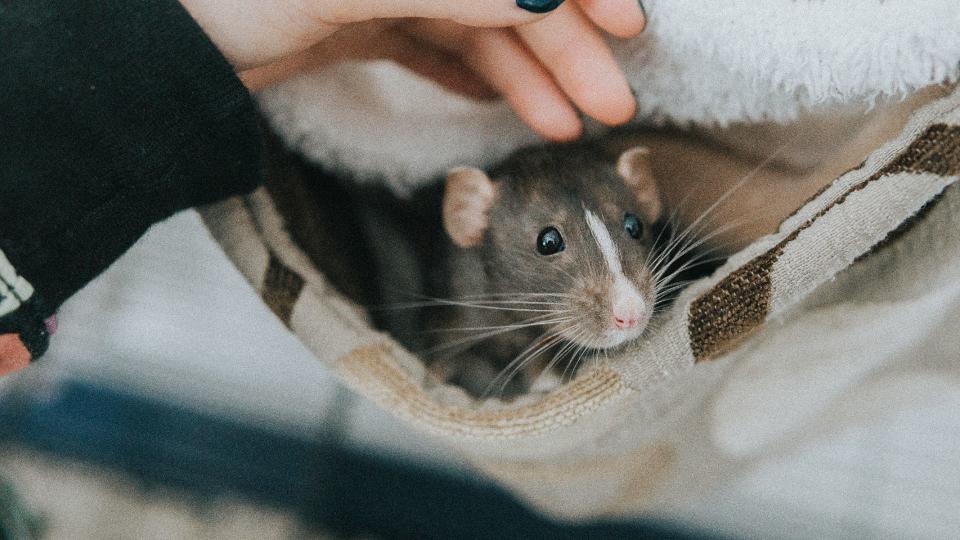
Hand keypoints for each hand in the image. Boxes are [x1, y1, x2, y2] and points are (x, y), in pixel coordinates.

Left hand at [179, 0, 646, 140]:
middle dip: (559, 45)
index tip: (625, 24)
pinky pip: (427, 44)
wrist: (147, 48)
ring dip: (520, 74)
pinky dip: (463, 73)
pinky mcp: (354, 21)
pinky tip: (495, 101)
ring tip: (560, 125)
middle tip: (606, 100)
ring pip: (470, 25)